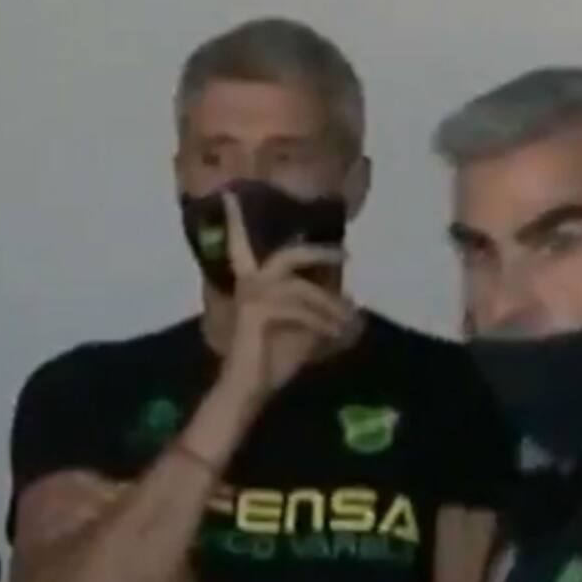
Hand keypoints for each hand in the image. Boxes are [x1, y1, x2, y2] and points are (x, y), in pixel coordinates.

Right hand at [218, 190, 359, 402]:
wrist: (251, 387)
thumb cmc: (274, 358)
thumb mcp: (303, 326)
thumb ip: (319, 308)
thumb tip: (351, 301)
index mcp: (252, 282)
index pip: (240, 244)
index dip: (236, 219)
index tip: (230, 194)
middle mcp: (249, 284)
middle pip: (289, 257)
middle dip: (320, 254)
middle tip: (347, 257)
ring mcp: (253, 297)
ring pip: (305, 292)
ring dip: (332, 309)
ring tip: (350, 324)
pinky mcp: (260, 314)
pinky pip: (303, 312)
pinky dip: (325, 324)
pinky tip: (338, 335)